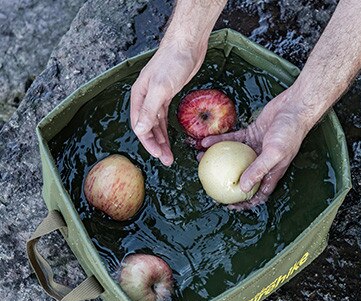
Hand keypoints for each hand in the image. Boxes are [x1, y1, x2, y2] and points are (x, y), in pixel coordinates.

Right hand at [130, 38, 206, 165]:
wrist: (187, 45)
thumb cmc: (172, 63)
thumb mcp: (161, 88)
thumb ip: (149, 110)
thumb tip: (140, 131)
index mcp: (138, 96)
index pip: (139, 125)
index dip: (148, 142)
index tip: (158, 155)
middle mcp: (144, 98)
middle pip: (147, 127)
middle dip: (156, 145)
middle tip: (167, 160)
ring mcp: (156, 97)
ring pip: (156, 124)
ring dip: (162, 140)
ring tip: (169, 156)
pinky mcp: (168, 95)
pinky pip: (164, 117)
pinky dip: (166, 129)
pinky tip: (170, 139)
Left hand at [199, 88, 314, 208]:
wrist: (294, 108)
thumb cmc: (289, 133)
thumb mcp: (274, 153)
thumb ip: (259, 169)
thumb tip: (243, 188)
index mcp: (272, 172)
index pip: (258, 193)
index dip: (245, 202)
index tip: (229, 205)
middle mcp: (263, 162)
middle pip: (242, 177)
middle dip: (225, 181)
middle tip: (209, 183)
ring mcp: (256, 148)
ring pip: (233, 158)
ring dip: (217, 159)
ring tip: (200, 159)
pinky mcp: (251, 134)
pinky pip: (232, 140)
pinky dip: (220, 141)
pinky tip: (205, 141)